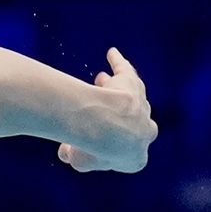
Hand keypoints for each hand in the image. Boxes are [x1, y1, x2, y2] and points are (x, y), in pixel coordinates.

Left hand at [58, 48, 156, 173]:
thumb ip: (73, 154)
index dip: (109, 149)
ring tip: (100, 79)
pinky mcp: (132, 84)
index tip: (96, 145)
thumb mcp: (77, 158)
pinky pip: (125, 70)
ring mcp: (140, 105)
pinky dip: (118, 62)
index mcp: (136, 157)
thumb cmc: (93, 148)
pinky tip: (111, 53)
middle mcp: (145, 130)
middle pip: (133, 121)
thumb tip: (65, 152)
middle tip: (105, 110)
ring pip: (130, 95)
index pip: (125, 155)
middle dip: (120, 115)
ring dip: (114, 87)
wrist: (104, 127)